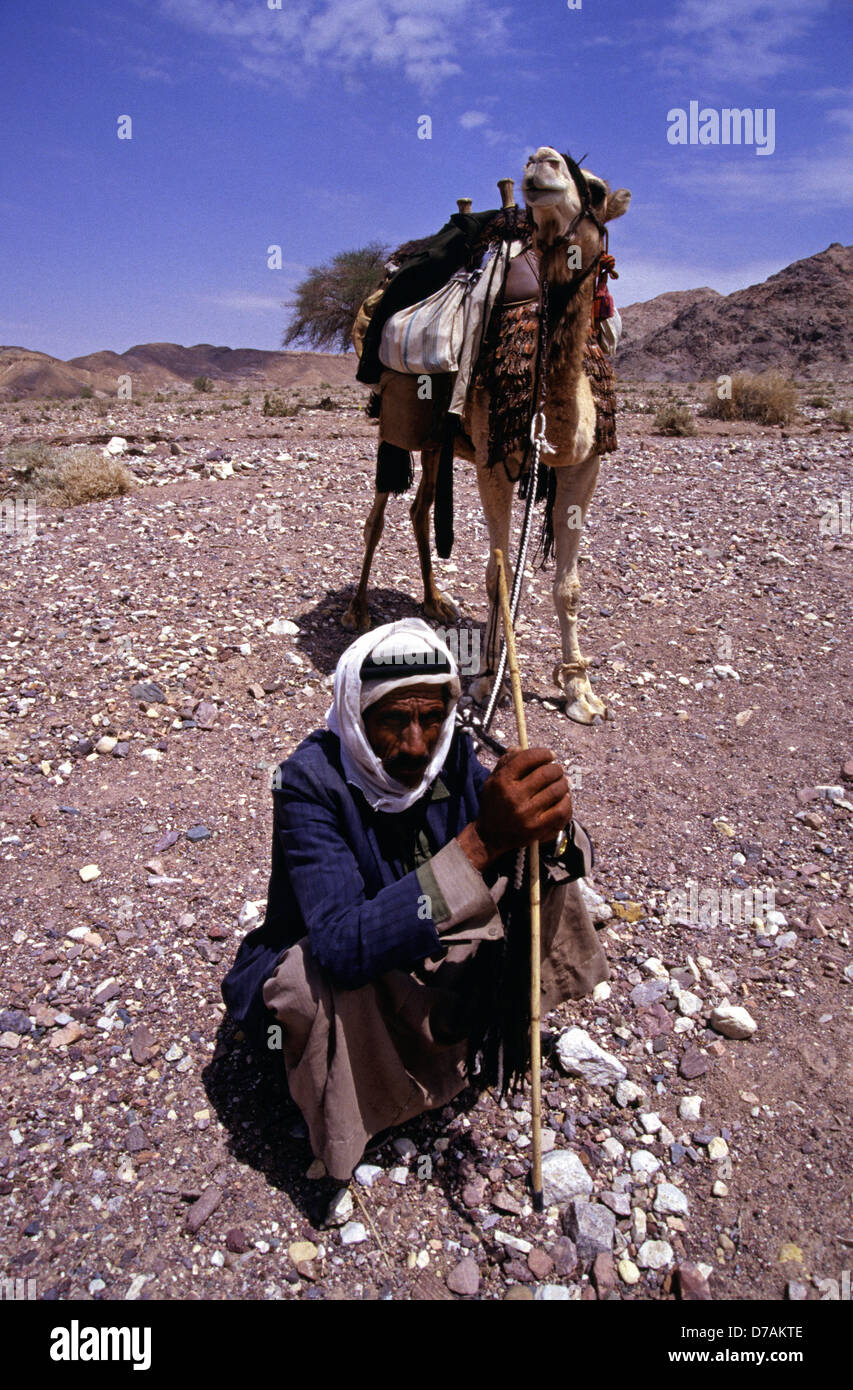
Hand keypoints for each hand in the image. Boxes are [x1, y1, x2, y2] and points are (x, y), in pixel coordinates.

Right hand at [458, 747, 571, 870]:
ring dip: (563, 784)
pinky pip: (562, 810)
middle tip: (557, 770)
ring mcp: (527, 814)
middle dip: (556, 769)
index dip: (543, 753)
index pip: (528, 758)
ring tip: (561, 783)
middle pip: (546, 773)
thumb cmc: (494, 804)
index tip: (550, 754)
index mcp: (502, 782)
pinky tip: (563, 798)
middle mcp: (514, 797)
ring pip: (557, 790)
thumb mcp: (493, 780)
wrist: (489, 836)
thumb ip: (506, 762)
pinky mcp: (537, 829)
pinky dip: (567, 801)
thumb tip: (522, 747)